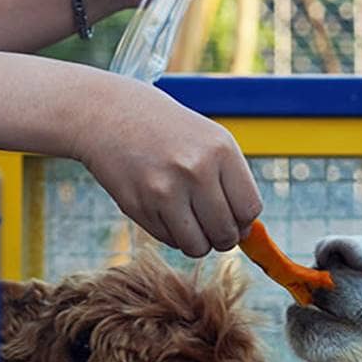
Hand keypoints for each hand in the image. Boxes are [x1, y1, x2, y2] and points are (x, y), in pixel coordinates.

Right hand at [73, 75, 262, 256]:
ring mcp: (165, 190)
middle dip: (223, 238)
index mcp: (220, 150)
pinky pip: (170, 241)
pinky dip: (172, 234)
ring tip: (190, 222)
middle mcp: (195, 170)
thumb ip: (232, 183)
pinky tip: (163, 209)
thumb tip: (247, 235)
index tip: (234, 219)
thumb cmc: (169, 132)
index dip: (244, 222)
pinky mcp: (139, 206)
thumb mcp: (209, 141)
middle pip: (226, 233)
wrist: (111, 115)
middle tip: (212, 227)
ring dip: (198, 242)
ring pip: (198, 247)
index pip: (249, 210)